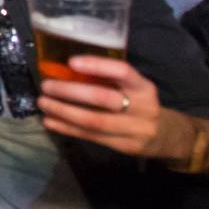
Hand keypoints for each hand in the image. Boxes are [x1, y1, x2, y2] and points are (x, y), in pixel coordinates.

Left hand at [35, 56, 192, 160]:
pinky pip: (90, 136)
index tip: (71, 61)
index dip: (97, 66)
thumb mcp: (134, 88)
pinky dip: (67, 128)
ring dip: (64, 112)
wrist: (164, 136)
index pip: (123, 72)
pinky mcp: (122, 146)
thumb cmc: (139, 104)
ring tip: (43, 103)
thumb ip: (109, 80)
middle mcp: (142, 107)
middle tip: (47, 86)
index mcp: (144, 87)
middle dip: (71, 91)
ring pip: (93, 121)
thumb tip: (66, 69)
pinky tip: (50, 121)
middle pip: (103, 98)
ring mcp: (133, 129)